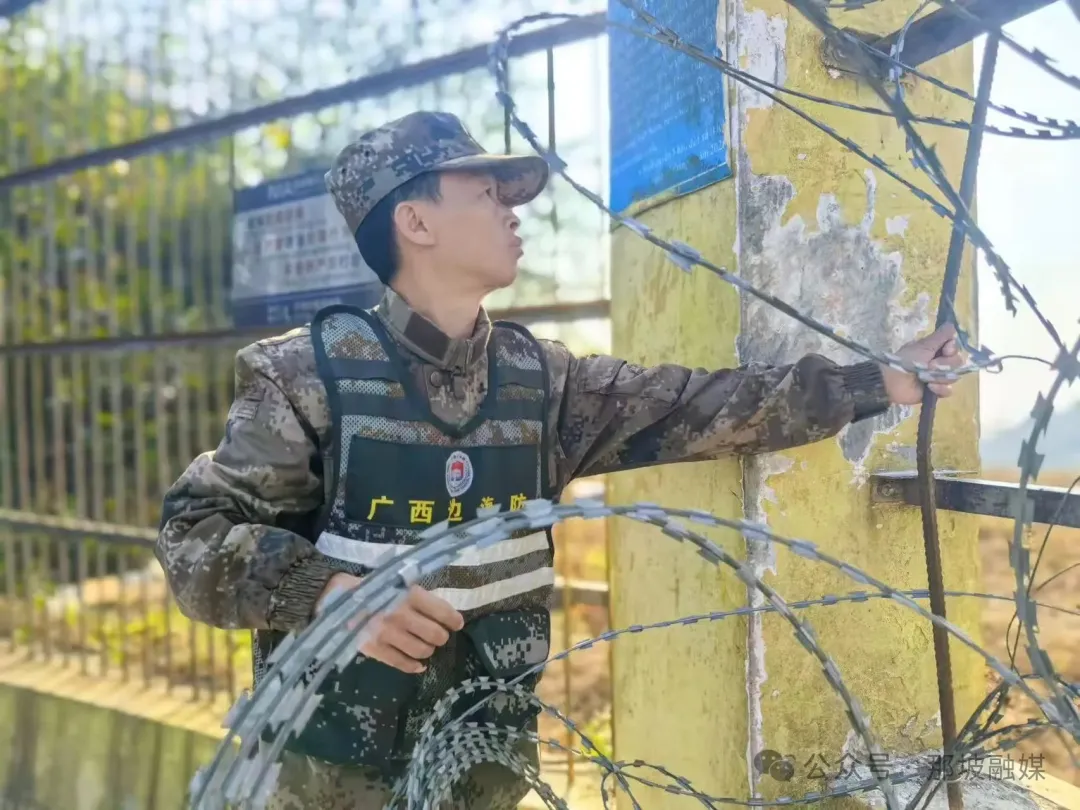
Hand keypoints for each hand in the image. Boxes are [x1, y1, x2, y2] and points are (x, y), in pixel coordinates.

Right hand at [317, 573, 463, 673]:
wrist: (334, 597)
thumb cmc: (370, 586)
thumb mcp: (396, 583)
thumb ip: (417, 597)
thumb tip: (442, 612)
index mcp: (408, 594)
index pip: (442, 611)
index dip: (454, 620)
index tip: (457, 624)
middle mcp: (400, 615)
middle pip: (436, 635)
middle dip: (441, 636)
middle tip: (439, 635)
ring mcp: (387, 634)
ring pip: (422, 651)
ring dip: (428, 650)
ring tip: (426, 646)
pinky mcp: (375, 649)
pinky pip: (401, 663)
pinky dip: (414, 666)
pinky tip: (418, 665)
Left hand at [881, 323, 963, 405]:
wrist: (893, 380)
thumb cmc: (906, 360)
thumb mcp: (923, 346)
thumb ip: (940, 336)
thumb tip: (951, 324)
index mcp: (936, 350)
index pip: (955, 348)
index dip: (952, 349)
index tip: (944, 350)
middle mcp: (940, 362)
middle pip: (957, 362)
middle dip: (945, 364)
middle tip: (929, 365)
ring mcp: (938, 377)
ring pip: (954, 376)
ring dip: (940, 377)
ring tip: (925, 377)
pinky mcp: (936, 391)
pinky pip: (948, 390)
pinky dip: (939, 389)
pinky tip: (929, 387)